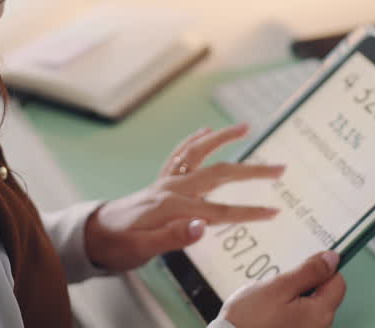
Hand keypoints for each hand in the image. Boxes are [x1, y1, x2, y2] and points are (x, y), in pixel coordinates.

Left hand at [83, 124, 283, 271]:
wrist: (94, 235)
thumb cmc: (118, 245)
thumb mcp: (143, 249)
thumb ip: (173, 237)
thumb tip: (203, 227)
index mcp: (172, 207)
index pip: (220, 212)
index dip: (249, 213)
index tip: (274, 212)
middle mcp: (171, 187)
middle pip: (219, 174)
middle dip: (252, 171)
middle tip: (280, 168)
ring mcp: (166, 180)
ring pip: (199, 153)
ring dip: (223, 138)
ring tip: (245, 126)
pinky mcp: (161, 180)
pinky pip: (180, 154)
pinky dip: (194, 141)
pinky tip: (206, 131)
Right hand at [218, 251, 345, 327]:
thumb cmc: (251, 318)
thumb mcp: (278, 287)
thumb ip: (308, 272)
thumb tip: (332, 259)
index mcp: (320, 314)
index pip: (337, 282)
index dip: (321, 270)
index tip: (302, 266)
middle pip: (323, 296)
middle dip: (303, 285)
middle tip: (278, 287)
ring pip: (309, 307)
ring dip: (293, 299)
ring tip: (269, 302)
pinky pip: (298, 319)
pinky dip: (286, 313)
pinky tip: (269, 314)